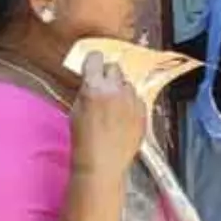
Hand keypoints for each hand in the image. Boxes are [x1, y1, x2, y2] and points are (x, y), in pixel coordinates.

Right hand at [70, 53, 146, 179]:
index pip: (96, 58)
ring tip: (114, 107)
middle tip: (103, 87)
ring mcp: (133, 100)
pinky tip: (124, 117)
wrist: (102, 162)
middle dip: (109, 75)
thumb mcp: (76, 109)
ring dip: (121, 90)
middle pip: (115, 68)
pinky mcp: (144, 111)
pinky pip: (138, 99)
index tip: (93, 65)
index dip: (94, 62)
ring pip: (128, 84)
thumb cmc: (84, 139)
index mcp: (94, 88)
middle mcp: (116, 90)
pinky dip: (131, 103)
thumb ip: (87, 90)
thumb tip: (93, 79)